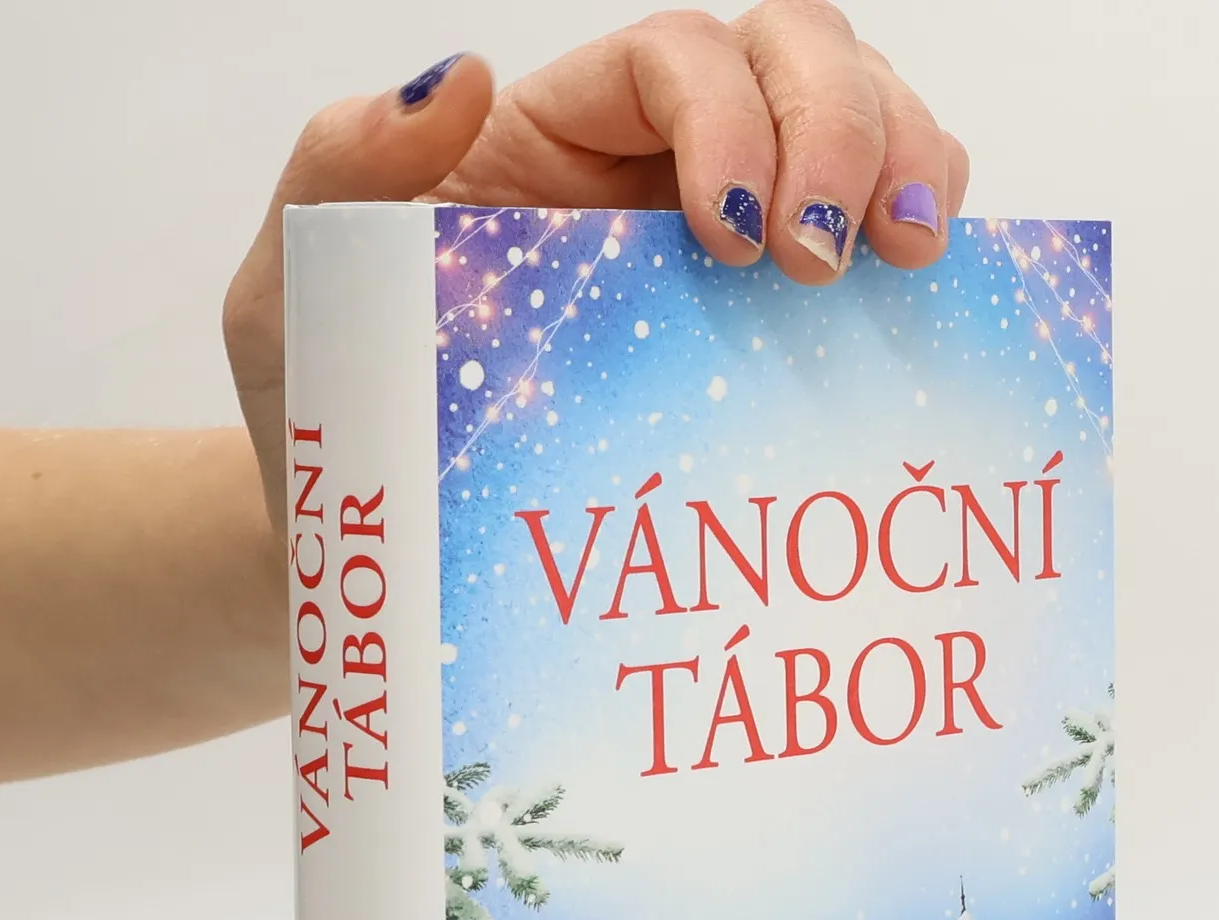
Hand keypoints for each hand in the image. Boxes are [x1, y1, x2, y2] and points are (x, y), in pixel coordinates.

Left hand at [224, 3, 968, 529]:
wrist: (389, 560)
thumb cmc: (338, 423)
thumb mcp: (291, 293)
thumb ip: (339, 168)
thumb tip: (451, 75)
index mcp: (548, 141)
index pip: (674, 60)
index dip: (732, 115)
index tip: (734, 235)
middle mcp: (650, 172)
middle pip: (795, 59)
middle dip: (844, 128)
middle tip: (837, 256)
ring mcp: (726, 253)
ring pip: (859, 131)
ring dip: (910, 164)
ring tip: (914, 259)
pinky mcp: (771, 340)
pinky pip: (874, 255)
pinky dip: (922, 249)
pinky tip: (926, 300)